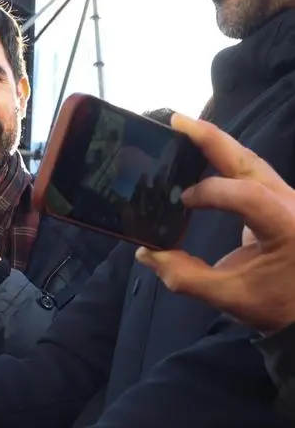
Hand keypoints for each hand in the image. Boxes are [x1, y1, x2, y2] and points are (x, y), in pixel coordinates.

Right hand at [135, 113, 294, 333]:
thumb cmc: (278, 305)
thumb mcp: (231, 298)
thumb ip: (186, 276)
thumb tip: (146, 253)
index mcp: (286, 226)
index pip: (248, 196)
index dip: (211, 192)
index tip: (181, 202)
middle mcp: (291, 203)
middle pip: (249, 161)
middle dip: (211, 139)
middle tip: (176, 122)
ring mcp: (287, 197)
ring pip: (250, 160)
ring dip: (215, 143)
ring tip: (182, 128)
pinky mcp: (279, 200)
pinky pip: (250, 171)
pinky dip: (222, 158)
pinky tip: (199, 152)